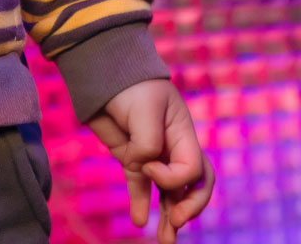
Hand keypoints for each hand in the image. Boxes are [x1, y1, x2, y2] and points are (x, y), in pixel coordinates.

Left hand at [84, 78, 213, 241]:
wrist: (107, 73)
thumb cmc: (133, 84)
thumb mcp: (145, 110)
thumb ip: (148, 142)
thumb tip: (143, 167)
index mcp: (185, 136)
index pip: (193, 170)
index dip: (173, 178)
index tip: (147, 164)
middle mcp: (173, 149)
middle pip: (193, 186)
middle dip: (188, 208)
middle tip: (176, 221)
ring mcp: (153, 155)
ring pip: (168, 193)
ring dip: (169, 217)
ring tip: (166, 240)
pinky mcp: (132, 158)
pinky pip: (140, 186)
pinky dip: (141, 204)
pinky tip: (139, 221)